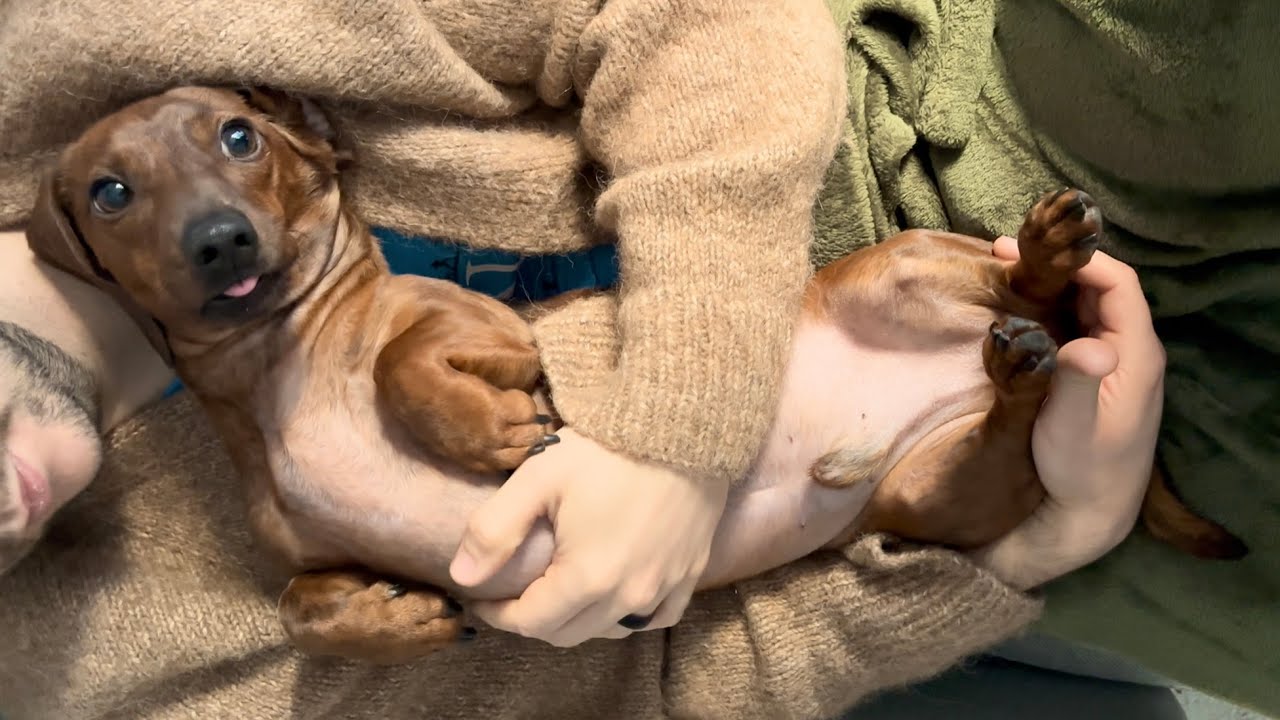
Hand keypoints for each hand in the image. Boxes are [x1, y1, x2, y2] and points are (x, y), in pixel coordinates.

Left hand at [449, 428, 727, 646]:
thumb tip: (461, 577)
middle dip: (532, 619)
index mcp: (587, 577)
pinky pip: (657, 616)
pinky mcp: (691, 570)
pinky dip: (629, 615)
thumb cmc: (608, 446)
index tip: (479, 596)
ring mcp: (665, 585)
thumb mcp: (539, 478)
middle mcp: (629, 595)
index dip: (497, 615)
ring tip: (557, 592)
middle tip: (511, 593)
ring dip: (578, 620)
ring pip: (611, 629)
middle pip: (567, 633)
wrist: (685, 423)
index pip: (529, 623)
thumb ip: (494, 530)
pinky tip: (615, 595)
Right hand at [971, 237, 1163, 588]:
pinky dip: (1046, 306)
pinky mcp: (1094, 371)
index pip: (1118, 284)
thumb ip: (1078, 382)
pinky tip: (1014, 305)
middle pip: (1101, 287)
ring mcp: (1112, 360)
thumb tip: (1089, 344)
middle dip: (1057, 265)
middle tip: (1004, 253)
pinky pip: (1075, 324)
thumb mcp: (1073, 427)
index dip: (1082, 260)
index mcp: (1136, 353)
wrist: (1090, 509)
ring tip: (1003, 269)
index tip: (1034, 251)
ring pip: (1086, 304)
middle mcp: (1131, 349)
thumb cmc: (1083, 469)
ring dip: (1049, 283)